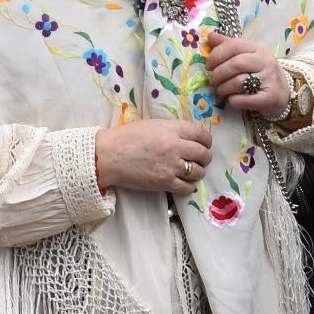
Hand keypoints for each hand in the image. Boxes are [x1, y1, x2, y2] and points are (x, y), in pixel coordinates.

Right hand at [94, 118, 214, 193]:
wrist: (108, 156)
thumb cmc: (125, 137)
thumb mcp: (151, 125)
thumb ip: (171, 129)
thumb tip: (186, 136)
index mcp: (171, 129)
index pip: (201, 134)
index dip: (206, 140)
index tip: (205, 144)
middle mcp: (175, 147)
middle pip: (203, 154)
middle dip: (204, 157)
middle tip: (199, 159)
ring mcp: (171, 166)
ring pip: (198, 172)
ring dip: (197, 172)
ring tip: (191, 172)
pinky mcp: (164, 183)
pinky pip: (187, 188)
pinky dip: (188, 187)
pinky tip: (184, 184)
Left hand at [203, 30, 288, 117]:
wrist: (284, 93)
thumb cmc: (260, 73)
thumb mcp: (247, 56)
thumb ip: (229, 45)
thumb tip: (210, 36)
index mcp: (258, 48)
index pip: (234, 45)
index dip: (216, 55)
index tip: (208, 66)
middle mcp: (266, 62)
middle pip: (235, 64)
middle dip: (218, 74)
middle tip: (212, 81)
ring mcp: (269, 80)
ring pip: (238, 82)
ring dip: (223, 88)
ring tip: (220, 91)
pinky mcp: (270, 98)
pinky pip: (244, 100)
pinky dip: (233, 100)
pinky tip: (232, 100)